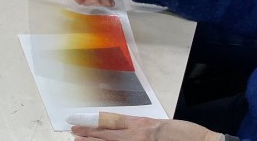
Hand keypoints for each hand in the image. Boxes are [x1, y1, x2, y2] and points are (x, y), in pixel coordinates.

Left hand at [71, 112, 220, 140]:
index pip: (110, 121)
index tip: (77, 119)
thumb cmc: (184, 134)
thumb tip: (128, 129)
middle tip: (72, 131)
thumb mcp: (160, 125)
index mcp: (141, 124)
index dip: (92, 120)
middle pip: (106, 134)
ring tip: (77, 140)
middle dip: (87, 133)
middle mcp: (137, 135)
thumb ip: (142, 127)